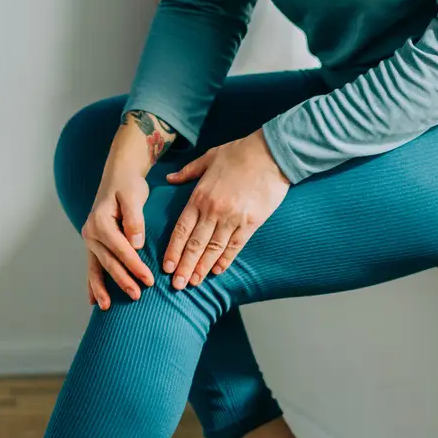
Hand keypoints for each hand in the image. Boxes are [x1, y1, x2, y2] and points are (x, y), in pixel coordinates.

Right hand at [82, 128, 157, 309]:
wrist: (117, 176)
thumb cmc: (128, 185)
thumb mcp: (133, 195)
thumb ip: (134, 218)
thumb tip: (136, 242)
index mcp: (101, 220)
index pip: (120, 248)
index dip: (134, 265)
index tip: (149, 279)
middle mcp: (91, 231)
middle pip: (108, 261)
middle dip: (122, 280)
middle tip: (137, 296)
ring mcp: (90, 239)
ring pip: (95, 267)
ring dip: (101, 288)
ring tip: (106, 307)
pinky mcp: (94, 243)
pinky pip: (92, 266)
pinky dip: (92, 283)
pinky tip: (93, 301)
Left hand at [161, 128, 290, 288]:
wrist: (271, 153)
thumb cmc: (239, 152)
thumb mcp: (208, 157)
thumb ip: (188, 172)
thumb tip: (169, 178)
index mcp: (200, 196)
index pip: (182, 229)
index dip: (173, 250)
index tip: (167, 266)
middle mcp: (214, 211)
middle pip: (195, 245)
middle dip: (184, 266)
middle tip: (176, 285)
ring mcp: (233, 218)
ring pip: (214, 249)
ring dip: (202, 268)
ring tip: (193, 283)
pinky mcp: (251, 223)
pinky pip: (235, 246)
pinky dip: (226, 260)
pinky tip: (217, 271)